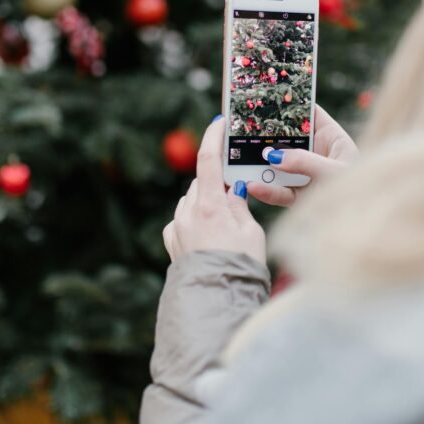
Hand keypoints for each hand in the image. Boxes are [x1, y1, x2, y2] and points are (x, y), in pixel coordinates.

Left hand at [162, 117, 265, 263]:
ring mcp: (177, 228)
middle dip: (216, 183)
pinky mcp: (172, 241)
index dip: (212, 138)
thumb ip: (239, 205)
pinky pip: (182, 219)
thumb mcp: (251, 232)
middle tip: (235, 191)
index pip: (208, 160)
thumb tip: (232, 190)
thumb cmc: (240, 266)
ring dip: (205, 202)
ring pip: (191, 201)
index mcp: (210, 206)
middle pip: (201, 183)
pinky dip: (194, 219)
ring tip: (225, 223)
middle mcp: (188, 213)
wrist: (216, 299)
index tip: (218, 124)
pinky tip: (208, 235)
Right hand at [246, 105, 357, 206]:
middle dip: (266, 136)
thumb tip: (273, 155)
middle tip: (241, 129)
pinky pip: (281, 192)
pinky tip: (253, 187)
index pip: (309, 115)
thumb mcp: (334, 172)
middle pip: (288, 140)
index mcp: (333, 140)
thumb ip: (304, 162)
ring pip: (280, 167)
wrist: (368, 227)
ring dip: (261, 165)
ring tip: (240, 161)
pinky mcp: (302, 198)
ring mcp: (309, 177)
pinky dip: (267, 190)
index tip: (266, 97)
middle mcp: (319, 156)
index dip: (290, 105)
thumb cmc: (362, 192)